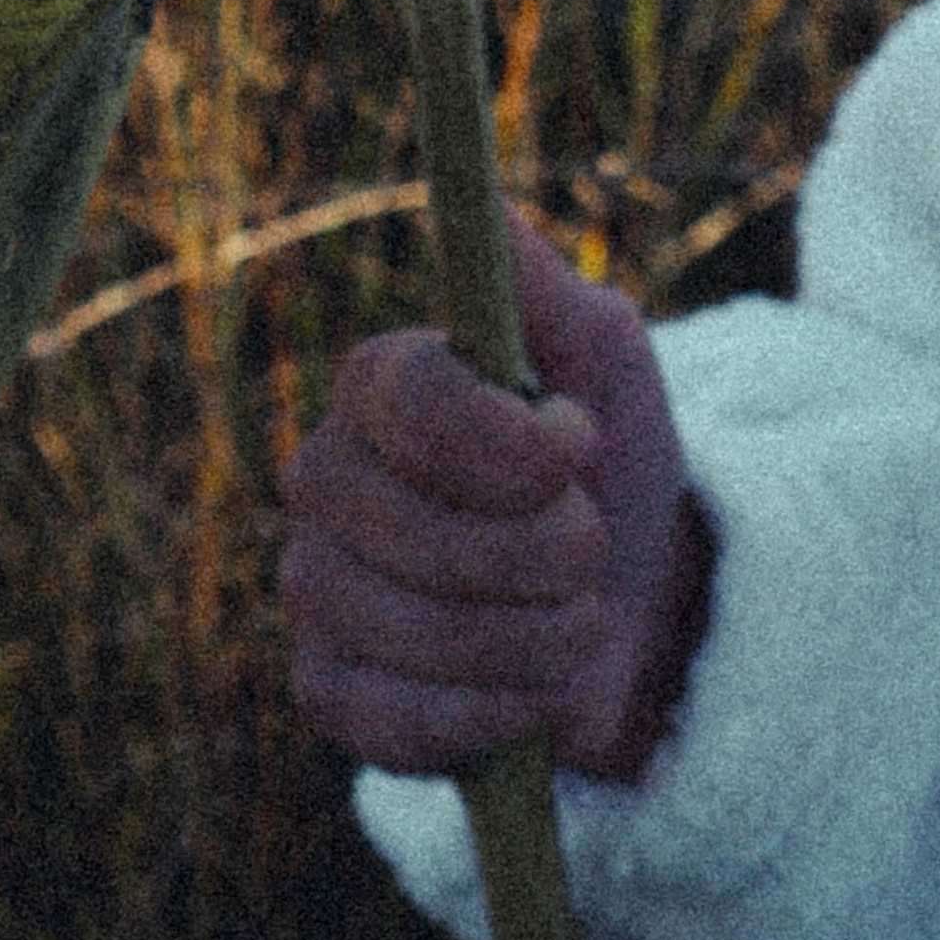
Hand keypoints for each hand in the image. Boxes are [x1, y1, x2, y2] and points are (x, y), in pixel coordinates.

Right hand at [280, 202, 710, 783]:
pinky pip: (403, 724)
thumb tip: (496, 216)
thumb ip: (549, 291)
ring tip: (579, 617)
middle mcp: (323, 478)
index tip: (581, 446)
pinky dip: (498, 712)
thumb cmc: (608, 465)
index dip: (513, 444)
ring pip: (422, 632)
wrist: (626, 604)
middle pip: (426, 532)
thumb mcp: (604, 364)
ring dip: (539, 636)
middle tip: (591, 544)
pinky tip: (534, 688)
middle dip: (549, 552)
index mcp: (380, 383)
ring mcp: (313, 590)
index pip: (416, 406)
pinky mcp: (328, 694)